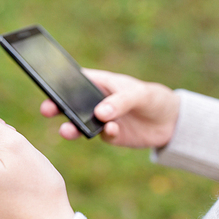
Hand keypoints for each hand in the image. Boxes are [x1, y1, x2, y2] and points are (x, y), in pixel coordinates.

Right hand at [40, 69, 179, 147]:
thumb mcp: (139, 94)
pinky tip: (112, 130)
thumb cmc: (152, 97)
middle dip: (56, 107)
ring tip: (66, 130)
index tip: (48, 88)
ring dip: (72, 127)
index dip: (59, 84)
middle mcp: (95, 102)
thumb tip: (99, 113)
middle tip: (46, 110)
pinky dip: (105, 133)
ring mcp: (101, 120)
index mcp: (98, 84)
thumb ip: (119, 102)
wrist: (172, 122)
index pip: (74, 81)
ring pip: (80, 124)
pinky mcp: (110, 136)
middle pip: (70, 104)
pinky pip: (102, 136)